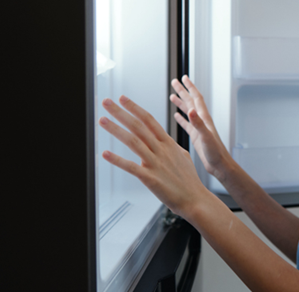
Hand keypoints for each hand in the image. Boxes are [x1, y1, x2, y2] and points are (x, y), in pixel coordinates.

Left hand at [99, 96, 208, 217]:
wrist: (195, 200)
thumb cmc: (189, 180)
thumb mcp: (182, 156)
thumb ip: (170, 147)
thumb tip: (163, 141)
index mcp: (167, 143)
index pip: (149, 120)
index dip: (134, 108)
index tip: (122, 98)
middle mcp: (161, 150)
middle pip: (138, 126)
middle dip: (120, 112)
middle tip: (106, 102)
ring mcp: (156, 163)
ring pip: (133, 142)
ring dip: (116, 130)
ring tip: (102, 120)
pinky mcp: (151, 179)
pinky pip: (131, 167)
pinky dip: (117, 160)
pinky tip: (105, 153)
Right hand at [170, 75, 232, 180]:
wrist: (220, 165)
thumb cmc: (216, 153)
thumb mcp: (205, 137)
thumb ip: (198, 123)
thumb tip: (191, 110)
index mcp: (204, 118)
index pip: (196, 98)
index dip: (190, 87)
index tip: (183, 78)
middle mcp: (201, 121)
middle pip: (190, 101)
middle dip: (183, 91)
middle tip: (174, 82)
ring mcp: (199, 128)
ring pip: (188, 111)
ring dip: (181, 103)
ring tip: (172, 96)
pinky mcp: (196, 137)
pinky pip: (187, 124)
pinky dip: (181, 118)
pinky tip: (176, 116)